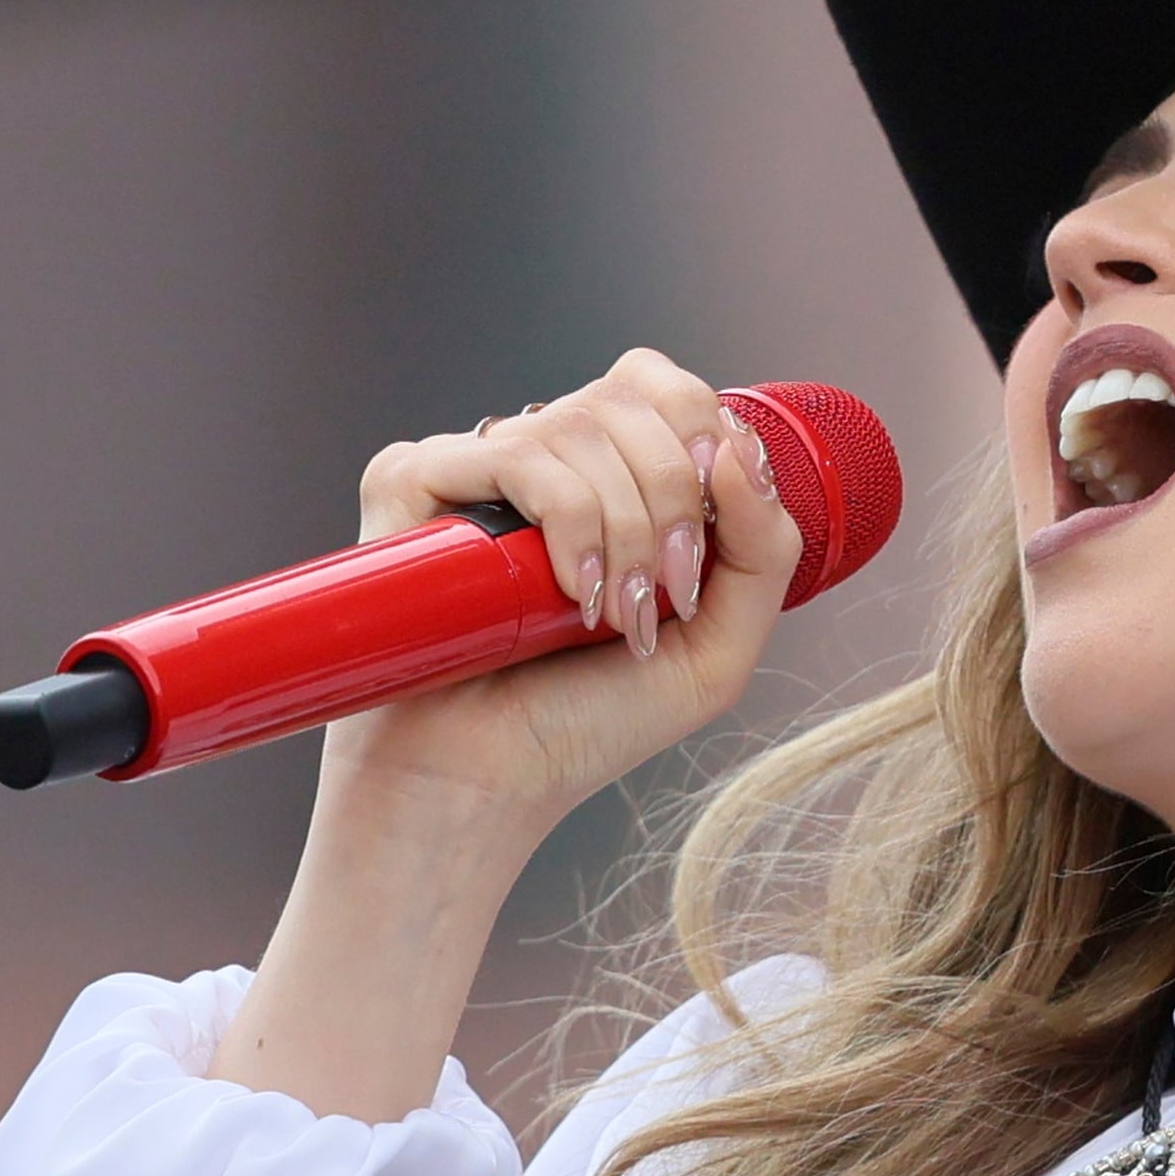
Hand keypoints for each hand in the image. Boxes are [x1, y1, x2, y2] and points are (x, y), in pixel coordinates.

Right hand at [307, 347, 803, 899]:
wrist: (487, 787)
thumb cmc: (589, 721)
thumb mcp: (719, 643)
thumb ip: (763, 546)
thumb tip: (739, 442)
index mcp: (602, 475)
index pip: (661, 389)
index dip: (703, 438)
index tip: (704, 547)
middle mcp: (536, 455)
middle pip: (633, 397)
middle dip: (675, 499)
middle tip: (667, 597)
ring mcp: (470, 465)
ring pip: (581, 426)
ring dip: (627, 529)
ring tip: (610, 618)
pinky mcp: (410, 482)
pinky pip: (517, 454)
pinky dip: (568, 524)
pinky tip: (566, 595)